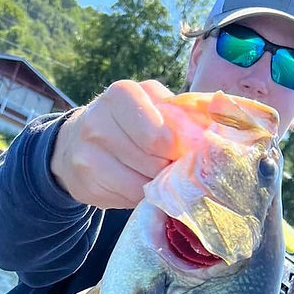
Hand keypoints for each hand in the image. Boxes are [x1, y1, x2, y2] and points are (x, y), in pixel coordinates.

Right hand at [50, 79, 181, 209]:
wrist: (74, 144)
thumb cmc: (126, 122)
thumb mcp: (151, 103)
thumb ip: (183, 110)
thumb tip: (219, 118)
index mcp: (122, 94)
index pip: (162, 136)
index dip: (180, 150)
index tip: (185, 153)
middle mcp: (99, 122)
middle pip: (154, 162)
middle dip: (170, 169)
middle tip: (172, 166)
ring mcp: (89, 155)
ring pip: (142, 184)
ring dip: (158, 185)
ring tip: (156, 175)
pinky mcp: (86, 184)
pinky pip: (129, 199)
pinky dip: (141, 197)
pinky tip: (138, 185)